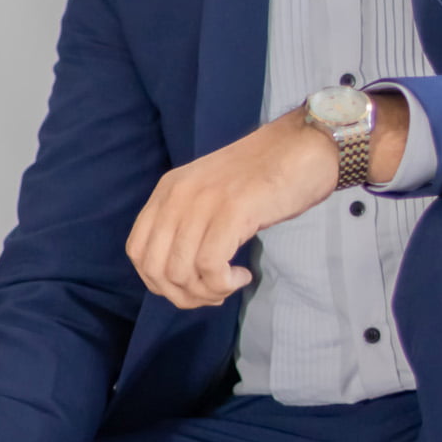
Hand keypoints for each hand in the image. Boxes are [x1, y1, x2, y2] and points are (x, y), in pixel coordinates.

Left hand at [126, 92, 408, 308]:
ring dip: (206, 292)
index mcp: (168, 190)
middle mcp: (177, 195)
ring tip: (230, 283)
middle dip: (182, 295)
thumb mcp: (212, 195)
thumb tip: (181, 277)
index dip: (159, 282)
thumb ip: (189, 224)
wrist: (305, 146)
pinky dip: (223, 283)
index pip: (136, 251)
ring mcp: (203, 201)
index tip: (192, 286)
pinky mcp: (232, 211)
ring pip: (180, 272)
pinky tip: (242, 276)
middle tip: (215, 292)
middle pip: (155, 269)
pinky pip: (209, 265)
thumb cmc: (266, 176)